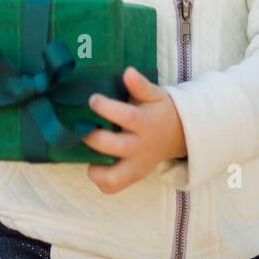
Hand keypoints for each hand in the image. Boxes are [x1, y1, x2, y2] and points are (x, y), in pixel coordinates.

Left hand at [81, 66, 186, 193]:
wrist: (178, 135)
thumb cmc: (158, 110)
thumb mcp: (154, 94)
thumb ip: (140, 85)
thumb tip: (128, 72)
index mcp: (145, 122)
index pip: (127, 117)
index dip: (107, 108)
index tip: (92, 99)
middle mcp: (140, 146)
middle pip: (116, 147)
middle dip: (94, 138)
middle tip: (80, 126)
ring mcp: (137, 165)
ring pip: (115, 177)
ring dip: (95, 168)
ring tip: (84, 152)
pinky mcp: (133, 176)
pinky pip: (114, 186)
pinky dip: (101, 180)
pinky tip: (93, 165)